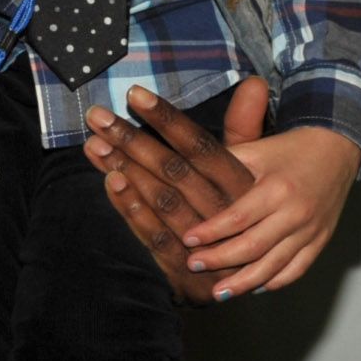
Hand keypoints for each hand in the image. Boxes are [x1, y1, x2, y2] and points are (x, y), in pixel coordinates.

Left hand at [81, 79, 350, 300]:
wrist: (337, 149)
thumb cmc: (284, 149)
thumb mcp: (253, 148)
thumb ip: (221, 162)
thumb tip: (177, 166)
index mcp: (277, 188)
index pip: (238, 218)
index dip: (211, 232)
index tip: (186, 241)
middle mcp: (297, 213)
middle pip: (254, 246)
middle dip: (221, 259)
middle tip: (192, 266)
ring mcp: (312, 230)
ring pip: (276, 264)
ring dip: (246, 281)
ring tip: (219, 291)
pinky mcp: (321, 241)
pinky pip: (298, 269)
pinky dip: (275, 281)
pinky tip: (255, 288)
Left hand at [82, 79, 262, 300]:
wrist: (265, 278)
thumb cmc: (254, 207)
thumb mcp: (254, 167)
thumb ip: (245, 127)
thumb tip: (256, 82)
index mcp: (242, 183)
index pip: (200, 145)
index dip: (167, 120)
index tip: (135, 94)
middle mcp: (226, 210)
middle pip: (174, 170)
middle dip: (133, 140)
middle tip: (97, 115)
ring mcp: (209, 242)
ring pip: (162, 200)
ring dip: (125, 170)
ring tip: (94, 144)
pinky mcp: (191, 270)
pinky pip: (157, 237)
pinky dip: (132, 210)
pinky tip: (110, 183)